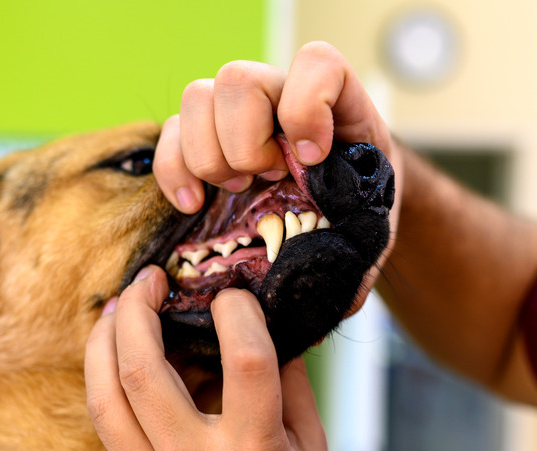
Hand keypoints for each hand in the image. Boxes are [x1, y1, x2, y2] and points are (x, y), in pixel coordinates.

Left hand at [85, 265, 329, 450]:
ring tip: (114, 309)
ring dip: (102, 341)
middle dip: (137, 309)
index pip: (244, 362)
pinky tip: (117, 362)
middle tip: (146, 280)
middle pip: (145, 369)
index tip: (231, 295)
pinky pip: (107, 428)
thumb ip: (293, 391)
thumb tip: (272, 333)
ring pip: (105, 396)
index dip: (237, 313)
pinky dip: (109, 384)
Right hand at [153, 41, 402, 313]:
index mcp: (335, 106)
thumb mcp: (367, 232)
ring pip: (198, 99)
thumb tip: (338, 299)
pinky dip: (173, 171)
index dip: (307, 104)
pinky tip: (193, 205)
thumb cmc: (357, 213)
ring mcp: (236, 115)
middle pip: (238, 80)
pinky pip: (169, 135)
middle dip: (244, 142)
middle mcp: (279, 97)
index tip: (313, 158)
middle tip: (264, 182)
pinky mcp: (203, 139)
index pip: (315, 64)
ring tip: (234, 192)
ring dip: (208, 155)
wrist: (338, 209)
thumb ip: (357, 257)